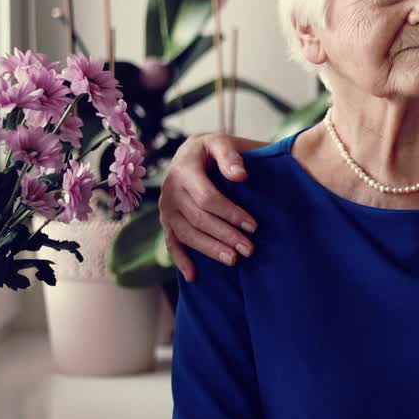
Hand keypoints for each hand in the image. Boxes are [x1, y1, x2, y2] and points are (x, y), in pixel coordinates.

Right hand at [160, 132, 260, 280]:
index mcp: (184, 170)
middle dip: (225, 235)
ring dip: (208, 249)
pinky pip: (170, 242)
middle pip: (198, 219)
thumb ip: (230, 156)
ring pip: (186, 234)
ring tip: (233, 261)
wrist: (191, 152)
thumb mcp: (221, 143)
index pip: (207, 198)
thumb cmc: (212, 149)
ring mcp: (165, 207)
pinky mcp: (166, 220)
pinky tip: (193, 275)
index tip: (253, 226)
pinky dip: (180, 260)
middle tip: (248, 249)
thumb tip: (240, 175)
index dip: (230, 213)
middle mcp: (170, 190)